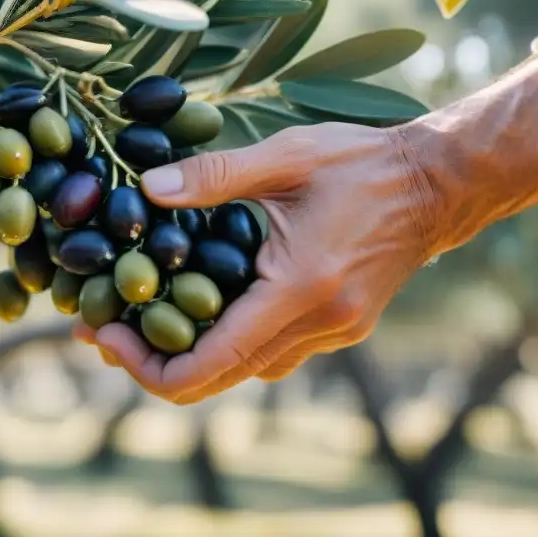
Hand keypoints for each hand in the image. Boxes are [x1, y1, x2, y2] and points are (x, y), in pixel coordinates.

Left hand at [75, 121, 443, 403]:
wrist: (439, 186)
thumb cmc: (362, 164)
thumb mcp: (285, 157)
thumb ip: (214, 175)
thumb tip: (145, 190)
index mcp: (299, 291)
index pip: (208, 364)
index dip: (145, 364)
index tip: (102, 332)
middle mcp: (316, 328)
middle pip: (215, 379)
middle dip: (150, 361)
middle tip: (99, 327)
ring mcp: (330, 336)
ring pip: (240, 369)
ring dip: (185, 352)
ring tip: (133, 314)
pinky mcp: (336, 329)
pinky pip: (266, 352)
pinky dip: (223, 340)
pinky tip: (193, 304)